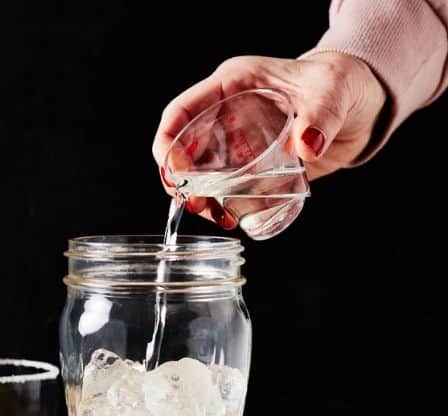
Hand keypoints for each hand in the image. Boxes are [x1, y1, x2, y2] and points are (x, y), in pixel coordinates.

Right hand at [152, 52, 385, 225]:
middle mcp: (225, 114)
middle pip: (182, 147)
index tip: (176, 170)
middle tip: (194, 201)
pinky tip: (232, 217)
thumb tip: (307, 147)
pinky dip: (222, 204)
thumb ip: (322, 114)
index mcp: (230, 85)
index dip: (169, 141)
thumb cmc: (343, 82)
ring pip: (199, 172)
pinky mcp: (251, 165)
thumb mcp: (333, 90)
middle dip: (178, 177)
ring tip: (214, 214)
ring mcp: (236, 141)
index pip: (181, 111)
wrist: (362, 105)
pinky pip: (225, 187)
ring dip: (199, 196)